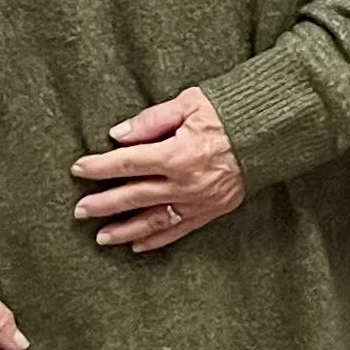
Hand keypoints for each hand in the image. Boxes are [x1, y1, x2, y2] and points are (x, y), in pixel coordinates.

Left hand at [72, 86, 245, 252]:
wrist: (271, 131)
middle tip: (79, 211)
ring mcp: (198, 201)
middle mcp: (185, 183)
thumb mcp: (189, 103)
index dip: (99, 167)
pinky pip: (179, 230)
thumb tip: (117, 136)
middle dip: (103, 203)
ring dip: (124, 230)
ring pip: (153, 221)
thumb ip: (151, 120)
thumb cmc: (228, 112)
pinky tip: (138, 246)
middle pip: (134, 196)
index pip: (127, 163)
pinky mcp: (212, 211)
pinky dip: (157, 239)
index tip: (78, 169)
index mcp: (177, 153)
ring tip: (101, 237)